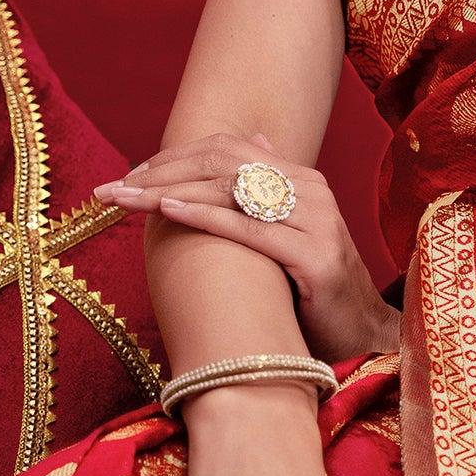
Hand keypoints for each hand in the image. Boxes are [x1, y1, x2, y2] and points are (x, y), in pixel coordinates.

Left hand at [95, 133, 399, 363]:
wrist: (365, 334)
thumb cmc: (314, 290)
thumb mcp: (287, 234)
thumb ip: (266, 193)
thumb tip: (253, 141)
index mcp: (301, 179)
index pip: (226, 150)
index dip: (173, 158)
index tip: (126, 176)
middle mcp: (311, 189)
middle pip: (223, 163)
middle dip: (160, 172)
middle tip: (111, 188)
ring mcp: (317, 220)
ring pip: (231, 190)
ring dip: (168, 191)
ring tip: (125, 198)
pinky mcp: (316, 257)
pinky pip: (251, 229)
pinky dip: (207, 216)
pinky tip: (169, 211)